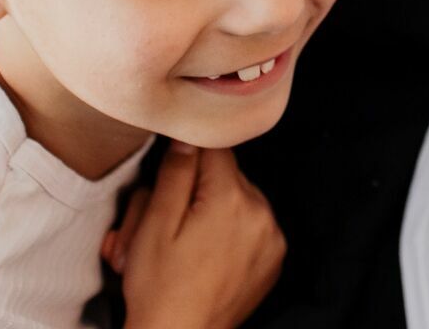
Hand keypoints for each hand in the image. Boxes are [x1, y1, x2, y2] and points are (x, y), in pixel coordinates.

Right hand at [107, 141, 285, 328]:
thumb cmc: (161, 289)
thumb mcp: (155, 225)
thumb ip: (175, 174)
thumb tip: (188, 139)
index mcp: (231, 199)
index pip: (215, 149)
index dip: (188, 160)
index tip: (172, 177)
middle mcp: (261, 213)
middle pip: (227, 176)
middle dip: (197, 190)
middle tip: (167, 221)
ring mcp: (272, 238)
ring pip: (239, 200)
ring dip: (215, 210)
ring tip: (186, 243)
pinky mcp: (273, 259)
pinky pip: (252, 226)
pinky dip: (232, 232)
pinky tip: (207, 255)